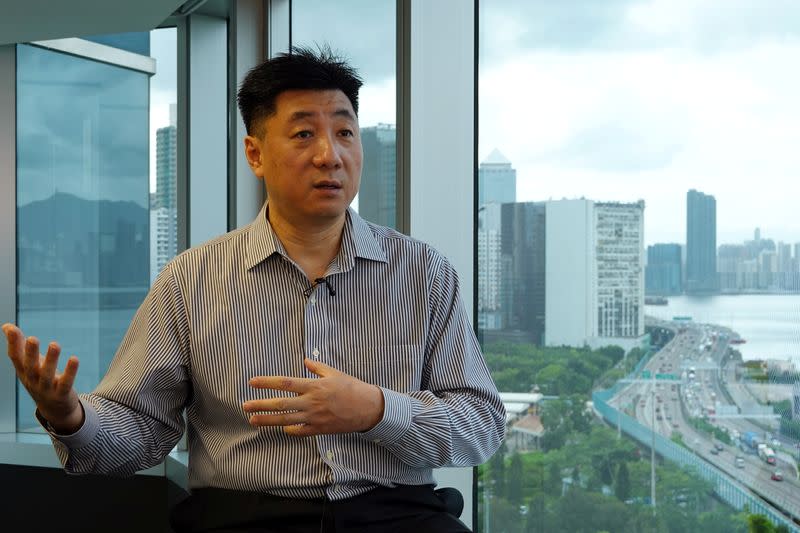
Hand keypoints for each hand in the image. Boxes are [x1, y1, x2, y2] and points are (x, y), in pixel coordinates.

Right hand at [2, 323, 83, 433]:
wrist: (54, 409)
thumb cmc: (40, 379)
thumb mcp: (29, 364)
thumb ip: (19, 346)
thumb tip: (7, 326)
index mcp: (23, 371)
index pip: (15, 357)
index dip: (12, 343)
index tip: (10, 328)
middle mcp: (32, 380)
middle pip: (30, 367)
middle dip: (30, 353)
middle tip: (32, 338)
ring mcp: (46, 389)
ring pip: (47, 375)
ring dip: (51, 360)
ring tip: (54, 344)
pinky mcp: (61, 394)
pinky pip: (65, 383)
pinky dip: (70, 372)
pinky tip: (74, 359)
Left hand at [244, 358, 383, 436]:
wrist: (368, 408)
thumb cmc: (352, 388)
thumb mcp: (334, 373)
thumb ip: (317, 368)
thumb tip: (305, 360)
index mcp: (314, 386)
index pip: (285, 383)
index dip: (267, 383)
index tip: (252, 382)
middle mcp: (311, 402)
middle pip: (280, 404)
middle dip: (260, 405)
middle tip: (245, 405)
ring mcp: (314, 418)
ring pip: (285, 420)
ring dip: (267, 420)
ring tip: (253, 420)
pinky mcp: (319, 429)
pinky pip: (299, 431)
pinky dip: (289, 430)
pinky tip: (282, 428)